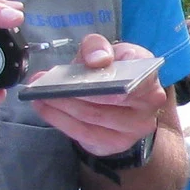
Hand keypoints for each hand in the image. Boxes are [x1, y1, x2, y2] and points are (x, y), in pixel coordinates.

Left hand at [30, 33, 168, 157]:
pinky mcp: (116, 144)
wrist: (122, 103)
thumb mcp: (105, 51)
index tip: (86, 66)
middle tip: (47, 84)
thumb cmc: (113, 73)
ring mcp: (135, 128)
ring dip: (62, 107)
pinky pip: (86, 134)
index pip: (136, 75)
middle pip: (110, 98)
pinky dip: (62, 121)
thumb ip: (97, 46)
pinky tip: (45, 109)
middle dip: (75, 91)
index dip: (111, 74)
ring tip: (40, 96)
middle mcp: (148, 105)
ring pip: (94, 117)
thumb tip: (96, 60)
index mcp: (148, 75)